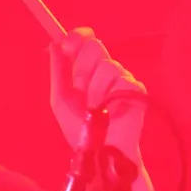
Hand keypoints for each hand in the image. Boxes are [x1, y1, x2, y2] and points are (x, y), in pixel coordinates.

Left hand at [49, 28, 145, 163]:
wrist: (97, 153)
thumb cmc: (80, 130)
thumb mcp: (60, 100)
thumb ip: (58, 72)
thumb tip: (54, 44)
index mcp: (86, 70)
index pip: (85, 41)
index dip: (77, 37)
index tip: (67, 45)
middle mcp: (104, 70)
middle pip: (95, 46)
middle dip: (83, 67)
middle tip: (81, 89)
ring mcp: (121, 78)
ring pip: (108, 64)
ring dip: (95, 89)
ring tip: (95, 109)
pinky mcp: (135, 90)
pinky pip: (123, 79)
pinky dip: (111, 95)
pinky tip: (110, 111)